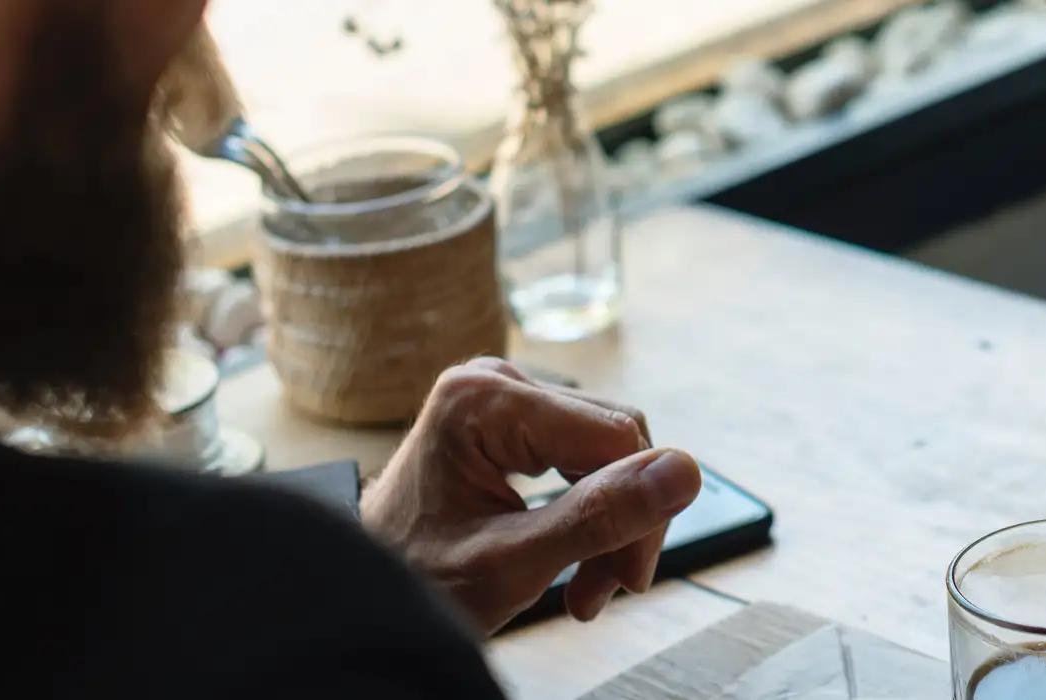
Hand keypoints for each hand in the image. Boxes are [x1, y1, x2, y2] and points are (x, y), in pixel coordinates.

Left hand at [360, 358, 701, 633]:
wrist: (359, 593)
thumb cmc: (414, 582)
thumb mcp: (512, 563)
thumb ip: (598, 517)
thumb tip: (687, 471)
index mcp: (483, 400)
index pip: (616, 437)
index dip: (640, 510)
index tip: (627, 581)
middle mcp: (495, 381)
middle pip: (615, 441)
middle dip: (622, 522)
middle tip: (604, 592)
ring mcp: (503, 398)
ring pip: (608, 452)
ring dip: (610, 525)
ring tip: (586, 589)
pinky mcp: (512, 420)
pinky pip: (583, 457)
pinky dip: (588, 513)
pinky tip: (576, 561)